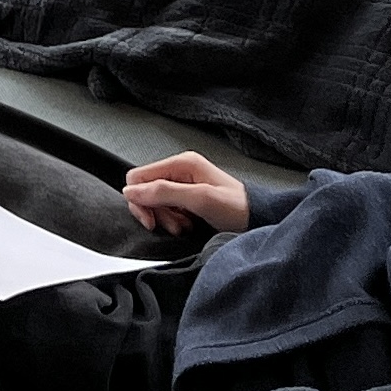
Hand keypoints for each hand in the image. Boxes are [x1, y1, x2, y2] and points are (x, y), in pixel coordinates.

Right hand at [123, 152, 249, 236]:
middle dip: (155, 212)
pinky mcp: (187, 199)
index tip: (151, 220)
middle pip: (145, 191)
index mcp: (182, 163)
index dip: (139, 200)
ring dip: (166, 219)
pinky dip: (173, 222)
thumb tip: (131, 191)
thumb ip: (164, 192)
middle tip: (174, 225)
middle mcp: (180, 171)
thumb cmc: (238, 208)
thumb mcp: (200, 199)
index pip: (138, 177)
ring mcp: (183, 185)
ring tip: (185, 226)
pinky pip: (167, 210)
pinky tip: (188, 226)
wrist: (259, 220)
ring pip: (155, 203)